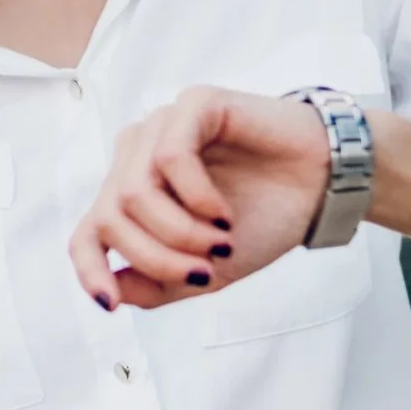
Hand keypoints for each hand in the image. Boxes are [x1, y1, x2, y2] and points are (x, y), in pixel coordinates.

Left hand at [69, 86, 329, 309]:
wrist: (323, 188)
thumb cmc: (263, 219)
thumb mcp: (206, 270)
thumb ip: (156, 284)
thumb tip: (113, 293)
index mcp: (132, 193)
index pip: (87, 233)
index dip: (89, 270)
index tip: (110, 304)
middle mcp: (137, 157)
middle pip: (109, 216)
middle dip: (154, 257)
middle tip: (202, 274)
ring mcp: (161, 127)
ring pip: (133, 191)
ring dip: (178, 231)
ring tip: (220, 242)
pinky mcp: (193, 105)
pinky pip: (170, 156)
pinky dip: (196, 196)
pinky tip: (223, 212)